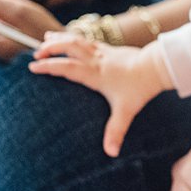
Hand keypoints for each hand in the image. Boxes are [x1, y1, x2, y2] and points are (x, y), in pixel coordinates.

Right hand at [28, 36, 167, 155]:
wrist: (157, 67)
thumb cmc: (140, 88)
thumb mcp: (126, 112)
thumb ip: (116, 131)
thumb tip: (111, 153)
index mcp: (95, 74)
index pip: (66, 67)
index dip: (48, 66)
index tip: (33, 67)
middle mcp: (96, 60)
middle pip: (68, 47)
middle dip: (50, 48)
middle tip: (36, 53)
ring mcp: (103, 52)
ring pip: (77, 40)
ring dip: (60, 38)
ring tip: (46, 37)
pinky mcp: (110, 49)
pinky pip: (88, 41)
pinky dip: (75, 38)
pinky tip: (72, 39)